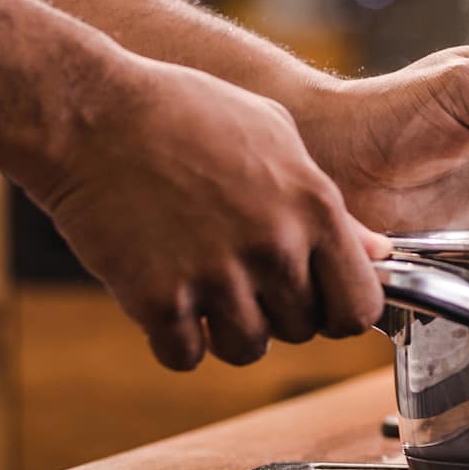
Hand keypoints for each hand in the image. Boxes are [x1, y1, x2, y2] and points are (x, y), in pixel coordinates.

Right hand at [20, 60, 389, 369]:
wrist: (90, 113)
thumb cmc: (183, 112)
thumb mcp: (274, 136)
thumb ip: (329, 203)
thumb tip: (378, 251)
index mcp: (312, 206)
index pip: (359, 307)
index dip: (338, 311)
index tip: (314, 300)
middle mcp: (273, 246)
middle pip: (302, 332)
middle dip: (275, 314)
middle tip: (238, 276)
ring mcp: (216, 275)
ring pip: (246, 351)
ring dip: (224, 331)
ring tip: (200, 283)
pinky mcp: (158, 298)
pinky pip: (184, 356)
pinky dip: (173, 338)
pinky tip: (163, 294)